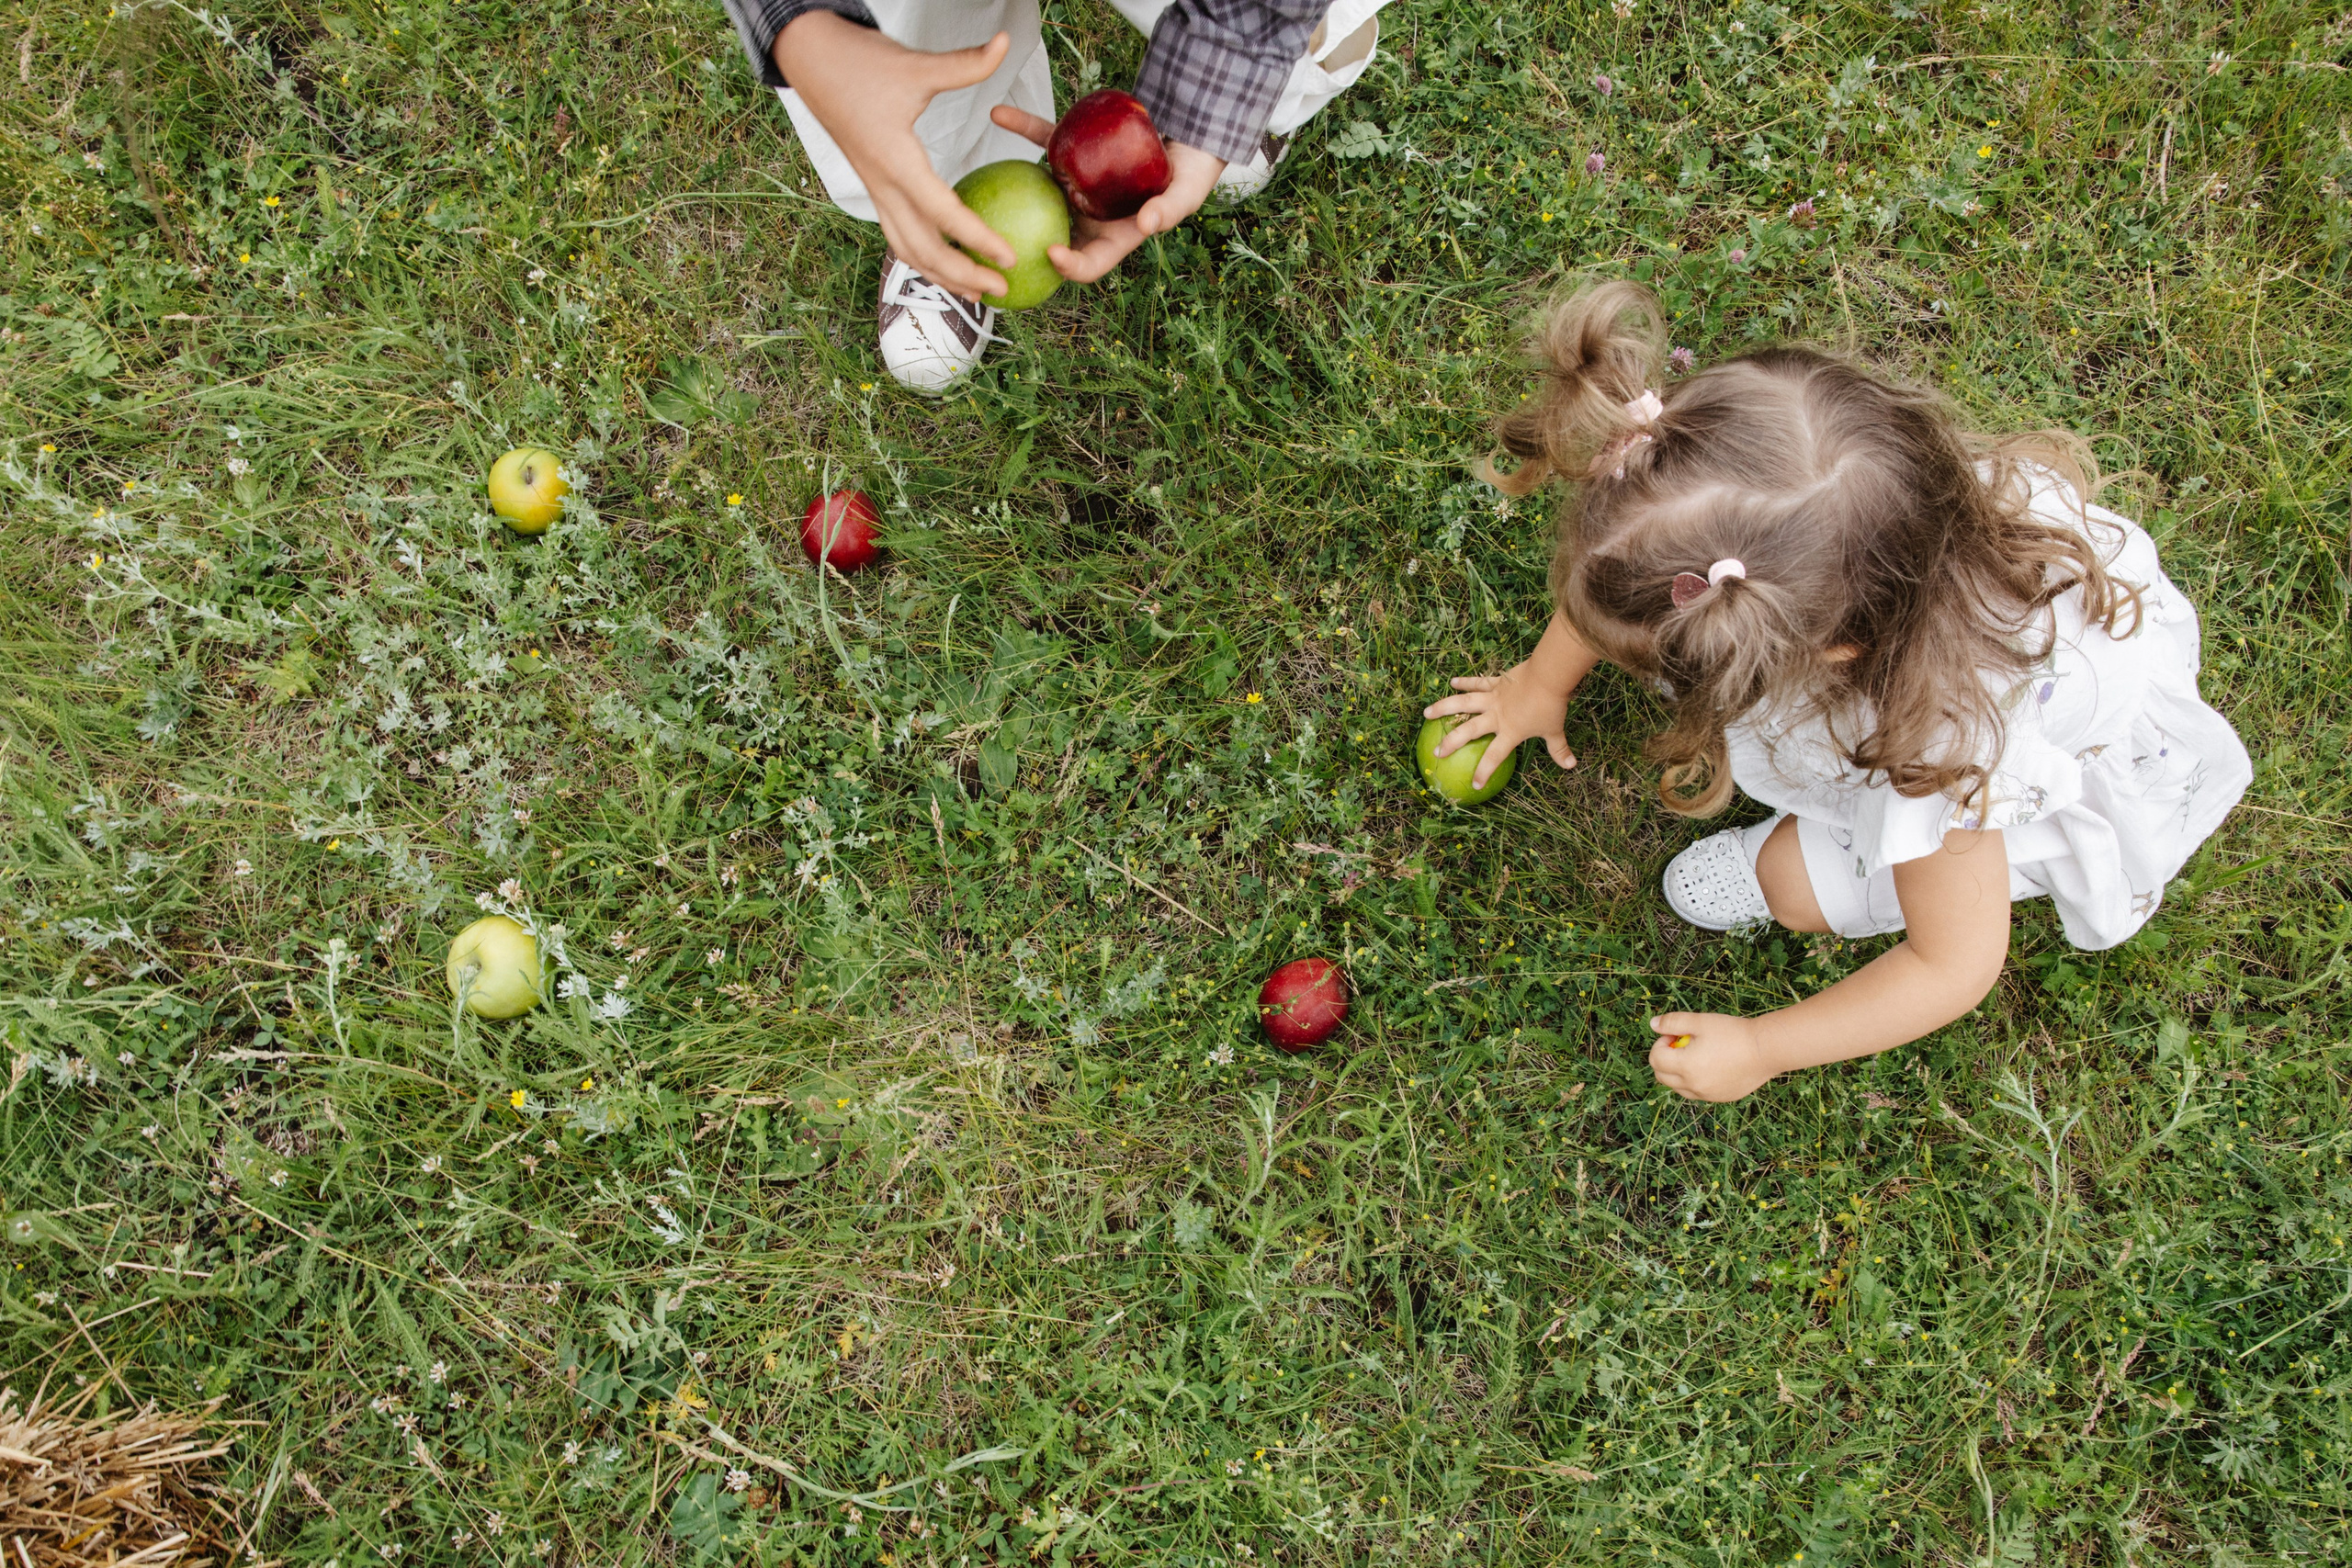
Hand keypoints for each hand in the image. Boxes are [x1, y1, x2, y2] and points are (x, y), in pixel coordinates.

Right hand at [774, 13, 1018, 300]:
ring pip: (906, 249)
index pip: (942, 212)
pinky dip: (924, 256)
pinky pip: (898, 234)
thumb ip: (965, 64)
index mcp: (894, 161)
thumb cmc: (860, 62)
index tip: (1009, 257)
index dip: (978, 239)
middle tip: (1001, 288)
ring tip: (977, 290)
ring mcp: (874, 189)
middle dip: (962, 274)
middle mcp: (881, 184)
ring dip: (941, 274)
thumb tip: (1003, 42)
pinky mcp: (873, 187)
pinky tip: (948, 262)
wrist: (809, 59)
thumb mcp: (915, 65)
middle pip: (922, 248)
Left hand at [989, 105, 1224, 281]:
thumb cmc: (1191, 172)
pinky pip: (1045, 140)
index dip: (1069, 267)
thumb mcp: (1188, 192)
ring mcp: (1078, 183)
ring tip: (987, 181)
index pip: (1089, 263)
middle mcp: (1090, 215)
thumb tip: (1147, 224)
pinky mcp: (1074, 150)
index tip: (1052, 253)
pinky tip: (999, 113)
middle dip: (1022, 243)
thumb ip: (1171, 208)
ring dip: (1011, 187)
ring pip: (1040, 190)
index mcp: (1115, 236)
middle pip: (1052, 234)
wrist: (1188, 134)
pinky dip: (1022, 127)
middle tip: (998, 235)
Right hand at [1420, 663, 1576, 789]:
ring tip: (1426, 713)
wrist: (1549, 676)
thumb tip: (1571, 766)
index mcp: (1510, 731)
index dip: (1483, 772)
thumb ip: (1559, 749)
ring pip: (1463, 703)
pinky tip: (1452, 681)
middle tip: (1437, 752)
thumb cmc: (1551, 706)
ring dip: (1443, 707)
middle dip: (1451, 742)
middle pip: (1468, 731)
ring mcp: (1493, 698)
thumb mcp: (1555, 730)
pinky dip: (1464, 681)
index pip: (1493, 756)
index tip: (1473, 785)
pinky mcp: (1496, 682)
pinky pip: (1477, 682)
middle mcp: (1496, 716)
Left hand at [1648, 1013, 1779, 1102]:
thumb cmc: (1733, 1033)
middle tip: (1682, 1045)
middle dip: (1664, 1060)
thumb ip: (1673, 1022)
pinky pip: (1697, 1093)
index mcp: (1685, 1067)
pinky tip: (1711, 1065)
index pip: (1655, 1060)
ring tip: (1697, 1055)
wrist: (1766, 1050)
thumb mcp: (1700, 1021)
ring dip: (1678, 1073)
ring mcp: (1707, 1095)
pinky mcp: (1720, 1098)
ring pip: (1678, 1088)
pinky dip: (1695, 1082)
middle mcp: (1693, 1086)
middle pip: (1662, 1077)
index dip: (1660, 1044)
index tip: (1674, 1034)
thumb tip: (1652, 1024)